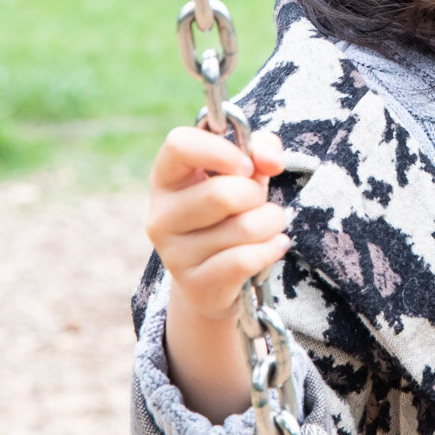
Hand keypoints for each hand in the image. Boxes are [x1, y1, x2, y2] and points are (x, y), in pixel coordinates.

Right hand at [146, 125, 288, 420]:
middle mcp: (160, 218)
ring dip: (270, 224)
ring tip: (268, 230)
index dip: (219, 148)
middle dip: (257, 195)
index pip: (178, 144)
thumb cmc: (234, 217)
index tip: (245, 162)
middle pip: (222, 192)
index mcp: (166, 178)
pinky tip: (274, 250)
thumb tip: (268, 153)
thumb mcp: (244, 180)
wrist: (218, 289)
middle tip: (260, 203)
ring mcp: (175, 258)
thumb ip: (258, 153)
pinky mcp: (198, 291)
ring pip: (242, 226)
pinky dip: (270, 252)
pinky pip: (246, 262)